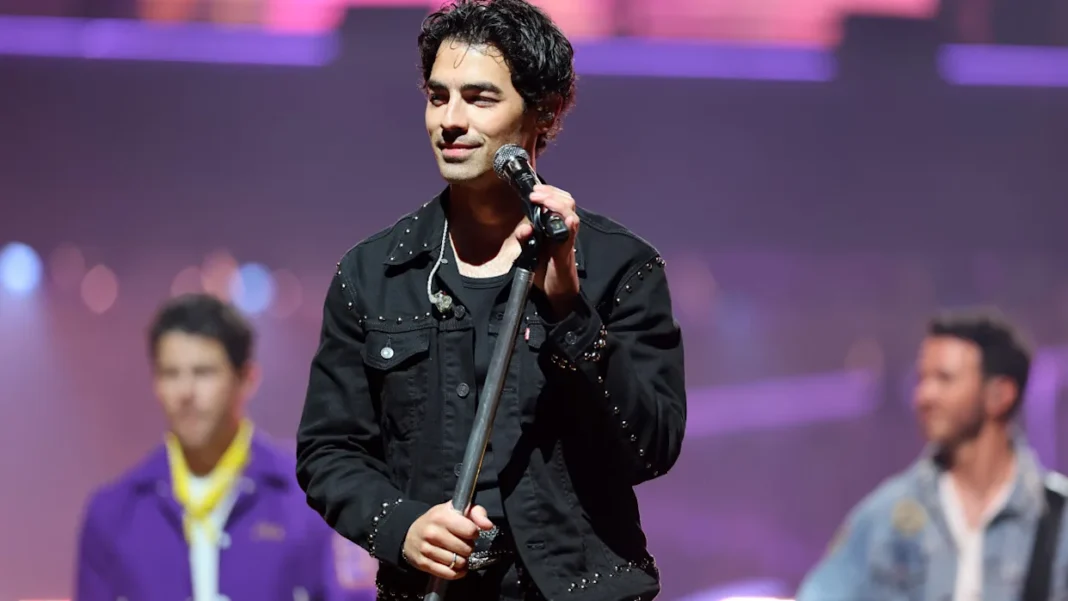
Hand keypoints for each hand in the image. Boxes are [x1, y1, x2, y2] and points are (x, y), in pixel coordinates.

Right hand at [402, 503, 493, 579]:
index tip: (469, 532)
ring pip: (458, 562)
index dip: (474, 533)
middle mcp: (432, 532)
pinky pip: (448, 574)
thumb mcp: (456, 510)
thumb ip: (476, 513)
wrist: (411, 534)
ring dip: (462, 560)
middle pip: (465, 549)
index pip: (470, 530)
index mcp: (442, 516)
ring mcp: (426, 549)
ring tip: (457, 553)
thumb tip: (488, 525)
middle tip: (463, 544)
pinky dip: (456, 572)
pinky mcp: (423, 563)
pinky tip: (456, 565)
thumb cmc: (438, 521)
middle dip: (468, 548)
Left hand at [513, 184, 580, 318]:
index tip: (534, 189)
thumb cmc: (545, 272)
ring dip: (558, 205)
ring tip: (544, 201)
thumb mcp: (530, 253)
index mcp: (554, 227)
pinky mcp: (567, 253)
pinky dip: (570, 225)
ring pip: (571, 214)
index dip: (548, 191)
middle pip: (567, 202)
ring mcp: (567, 240)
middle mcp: (563, 230)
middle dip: (552, 194)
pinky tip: (567, 219)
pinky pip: (571, 236)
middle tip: (536, 194)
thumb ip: (526, 240)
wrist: (555, 294)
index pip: (557, 201)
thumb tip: (524, 227)